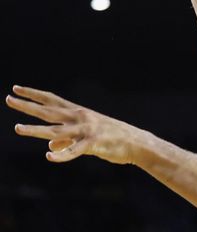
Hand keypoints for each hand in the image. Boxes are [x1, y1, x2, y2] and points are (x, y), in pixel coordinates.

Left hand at [6, 85, 141, 164]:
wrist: (135, 143)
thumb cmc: (110, 138)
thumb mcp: (85, 137)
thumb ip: (65, 140)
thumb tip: (49, 147)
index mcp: (78, 112)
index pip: (51, 101)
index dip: (34, 95)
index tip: (16, 89)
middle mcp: (80, 117)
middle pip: (49, 112)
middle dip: (28, 106)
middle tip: (9, 99)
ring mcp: (86, 130)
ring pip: (56, 131)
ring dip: (36, 131)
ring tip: (18, 128)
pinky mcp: (93, 143)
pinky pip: (74, 150)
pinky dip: (62, 154)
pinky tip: (49, 157)